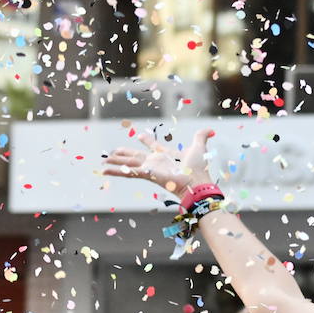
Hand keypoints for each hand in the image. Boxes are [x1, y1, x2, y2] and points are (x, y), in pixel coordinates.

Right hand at [101, 127, 215, 198]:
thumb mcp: (199, 147)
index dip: (146, 140)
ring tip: (103, 161)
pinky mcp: (146, 174)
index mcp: (165, 155)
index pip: (153, 146)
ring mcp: (149, 169)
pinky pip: (128, 172)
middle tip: (112, 151)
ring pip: (128, 164)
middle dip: (124, 153)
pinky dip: (116, 171)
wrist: (196, 183)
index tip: (139, 135)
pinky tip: (104, 171)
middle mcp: (155, 162)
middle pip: (135, 156)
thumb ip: (201, 137)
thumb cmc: (198, 168)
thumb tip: (210, 129)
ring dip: (115, 162)